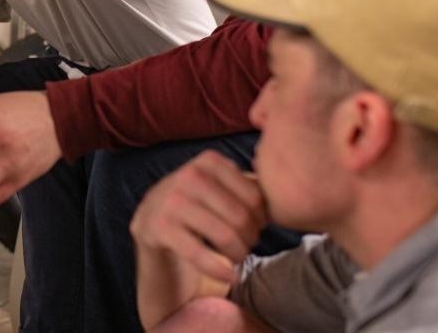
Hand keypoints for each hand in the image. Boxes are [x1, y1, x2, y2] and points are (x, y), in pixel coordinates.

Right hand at [129, 151, 267, 284]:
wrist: (151, 221)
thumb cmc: (197, 205)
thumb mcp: (219, 185)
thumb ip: (247, 184)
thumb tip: (286, 196)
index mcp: (209, 161)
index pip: (255, 197)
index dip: (262, 219)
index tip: (257, 227)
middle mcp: (189, 175)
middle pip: (241, 217)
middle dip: (251, 238)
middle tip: (247, 245)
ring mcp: (172, 200)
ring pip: (225, 235)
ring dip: (239, 254)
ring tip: (238, 257)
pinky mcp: (160, 227)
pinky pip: (200, 254)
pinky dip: (220, 270)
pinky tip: (230, 276)